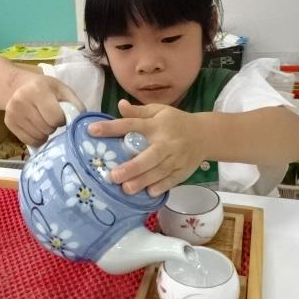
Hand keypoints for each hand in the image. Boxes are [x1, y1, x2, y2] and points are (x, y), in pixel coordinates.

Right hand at [4, 75, 84, 146]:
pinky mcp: (8, 123)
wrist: (20, 86)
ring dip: (45, 134)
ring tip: (44, 122)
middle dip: (53, 126)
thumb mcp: (63, 90)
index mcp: (37, 90)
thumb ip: (75, 105)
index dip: (62, 119)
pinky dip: (36, 138)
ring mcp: (12, 113)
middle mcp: (21, 100)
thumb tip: (81, 125)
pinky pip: (28, 141)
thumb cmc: (46, 89)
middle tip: (51, 118)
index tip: (60, 115)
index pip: (55, 117)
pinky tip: (37, 128)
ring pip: (37, 137)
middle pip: (46, 128)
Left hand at [88, 99, 208, 195]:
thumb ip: (138, 112)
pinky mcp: (183, 171)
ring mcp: (175, 158)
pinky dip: (160, 187)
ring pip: (159, 172)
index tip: (92, 131)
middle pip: (149, 156)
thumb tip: (119, 105)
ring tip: (126, 189)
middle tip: (113, 176)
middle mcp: (165, 142)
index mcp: (156, 125)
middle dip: (132, 167)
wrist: (206, 135)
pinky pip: (171, 181)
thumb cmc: (176, 122)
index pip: (131, 125)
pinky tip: (148, 193)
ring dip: (143, 181)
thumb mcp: (159, 111)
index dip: (111, 128)